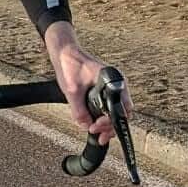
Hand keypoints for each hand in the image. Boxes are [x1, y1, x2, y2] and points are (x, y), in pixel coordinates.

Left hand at [44, 22, 129, 140]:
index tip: (98, 126)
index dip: (112, 122)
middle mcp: (115, 84)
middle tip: (96, 133)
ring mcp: (110, 88)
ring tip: (95, 131)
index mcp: (113, 81)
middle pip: (121, 112)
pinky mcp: (102, 91)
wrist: (64, 54)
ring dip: (106, 124)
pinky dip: (101, 117)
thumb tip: (85, 125)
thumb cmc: (70, 65)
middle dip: (110, 126)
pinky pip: (106, 107)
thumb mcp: (72, 90)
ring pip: (114, 112)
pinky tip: (93, 123)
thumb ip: (79, 110)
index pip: (123, 107)